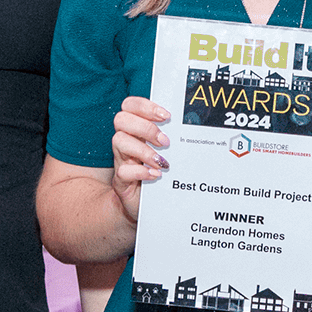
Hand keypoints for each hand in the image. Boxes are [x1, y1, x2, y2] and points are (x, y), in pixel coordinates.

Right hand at [109, 96, 169, 223]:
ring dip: (144, 149)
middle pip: (121, 119)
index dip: (145, 106)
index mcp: (135, 130)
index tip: (166, 116)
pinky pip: (123, 171)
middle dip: (146, 127)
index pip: (129, 106)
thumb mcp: (164, 152)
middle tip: (165, 141)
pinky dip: (141, 171)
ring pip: (119, 141)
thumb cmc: (158, 173)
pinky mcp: (121, 182)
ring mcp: (121, 161)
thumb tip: (192, 125)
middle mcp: (125, 142)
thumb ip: (171, 137)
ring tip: (161, 161)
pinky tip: (156, 175)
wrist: (146, 206)